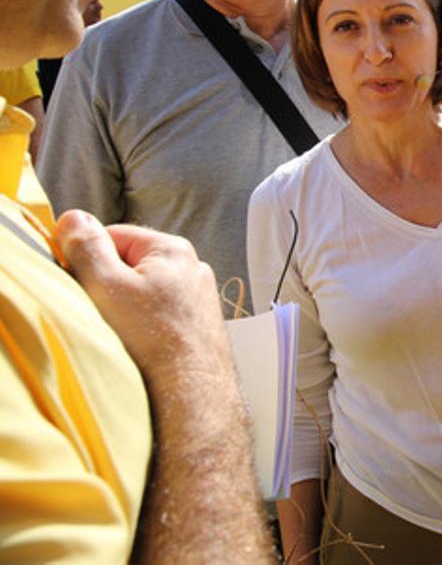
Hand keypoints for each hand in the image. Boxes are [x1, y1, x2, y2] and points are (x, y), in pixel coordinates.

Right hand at [55, 210, 230, 383]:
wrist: (191, 390)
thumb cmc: (154, 339)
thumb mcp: (107, 285)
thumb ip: (87, 247)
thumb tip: (74, 219)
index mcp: (172, 249)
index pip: (113, 235)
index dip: (88, 257)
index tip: (79, 281)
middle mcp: (192, 268)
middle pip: (129, 264)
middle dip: (109, 285)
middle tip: (102, 311)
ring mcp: (198, 298)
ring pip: (144, 293)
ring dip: (125, 308)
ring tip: (124, 332)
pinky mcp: (197, 325)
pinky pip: (159, 316)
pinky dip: (145, 327)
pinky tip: (140, 345)